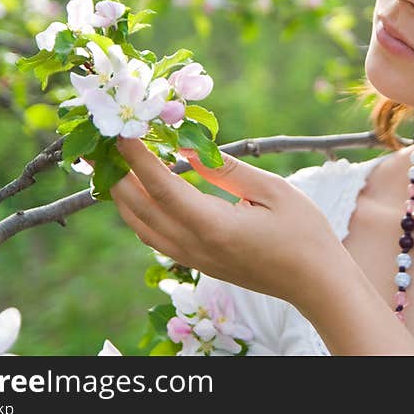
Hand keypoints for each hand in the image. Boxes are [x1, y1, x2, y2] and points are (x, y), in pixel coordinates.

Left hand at [108, 137, 347, 309]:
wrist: (315, 283)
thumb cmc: (304, 233)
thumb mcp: (273, 190)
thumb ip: (227, 169)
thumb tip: (189, 145)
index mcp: (213, 226)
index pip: (161, 187)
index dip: (137, 157)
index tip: (120, 131)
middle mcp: (194, 246)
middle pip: (138, 208)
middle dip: (115, 175)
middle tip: (98, 145)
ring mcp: (193, 258)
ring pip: (141, 226)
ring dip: (123, 194)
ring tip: (112, 165)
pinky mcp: (198, 262)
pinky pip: (155, 237)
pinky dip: (139, 212)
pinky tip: (143, 192)